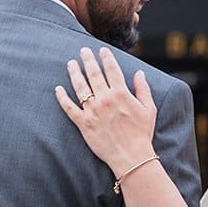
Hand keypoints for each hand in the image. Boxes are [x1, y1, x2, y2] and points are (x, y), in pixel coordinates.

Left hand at [56, 47, 157, 175]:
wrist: (131, 156)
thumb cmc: (142, 133)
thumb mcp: (148, 109)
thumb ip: (143, 89)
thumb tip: (139, 73)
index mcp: (120, 94)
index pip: (111, 69)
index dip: (106, 58)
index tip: (102, 50)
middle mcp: (104, 99)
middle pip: (93, 74)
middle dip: (88, 60)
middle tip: (83, 51)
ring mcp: (92, 111)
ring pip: (80, 87)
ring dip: (74, 73)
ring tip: (71, 64)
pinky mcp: (83, 123)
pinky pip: (69, 108)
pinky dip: (62, 98)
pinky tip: (58, 89)